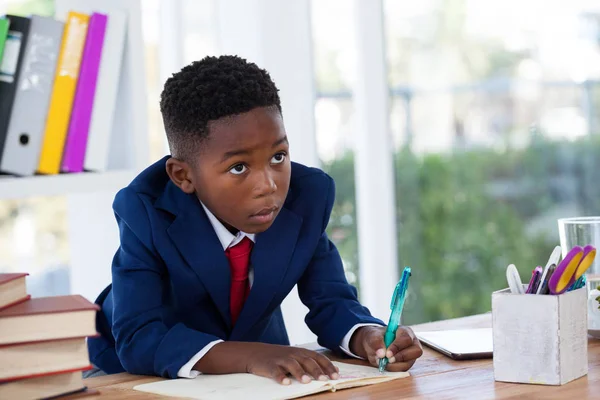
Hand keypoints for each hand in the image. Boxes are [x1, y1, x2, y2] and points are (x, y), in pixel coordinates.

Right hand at [196, 342, 339, 384]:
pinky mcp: (269, 366)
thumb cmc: (280, 357)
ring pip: (292, 365)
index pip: (317, 357)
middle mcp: (293, 354)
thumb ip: (310, 362)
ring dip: (300, 373)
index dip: (327, 366)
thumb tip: (331, 371)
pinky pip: (275, 372)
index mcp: (301, 352)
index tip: (335, 375)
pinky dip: (280, 377)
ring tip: (306, 381)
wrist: (256, 353)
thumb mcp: (295, 356)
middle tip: (325, 380)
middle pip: (307, 361)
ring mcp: (281, 359)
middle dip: (316, 371)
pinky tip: (285, 383)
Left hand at [349, 326, 422, 371]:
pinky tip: (385, 364)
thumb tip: (381, 353)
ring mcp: (410, 354)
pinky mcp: (407, 364)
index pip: (406, 338)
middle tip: (388, 360)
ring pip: (409, 363)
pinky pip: (403, 369)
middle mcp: (411, 343)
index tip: (387, 353)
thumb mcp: (372, 335)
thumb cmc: (376, 337)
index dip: (398, 346)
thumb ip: (376, 341)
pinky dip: (393, 369)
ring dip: (395, 365)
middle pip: (416, 351)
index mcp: (404, 331)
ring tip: (383, 362)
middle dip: (401, 357)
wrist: (372, 345)